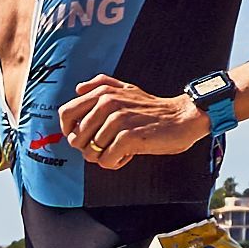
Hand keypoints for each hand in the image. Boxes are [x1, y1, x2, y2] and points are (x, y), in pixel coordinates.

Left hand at [55, 76, 209, 168]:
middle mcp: (107, 103)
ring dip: (103, 157)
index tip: (83, 138)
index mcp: (102, 93)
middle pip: (76, 138)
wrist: (182, 118)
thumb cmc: (152, 108)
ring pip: (90, 152)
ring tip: (120, 150)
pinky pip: (106, 160)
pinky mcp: (128, 137)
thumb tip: (78, 89)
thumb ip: (101, 84)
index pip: (65, 114)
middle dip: (88, 148)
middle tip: (106, 147)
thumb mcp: (126, 88)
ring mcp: (117, 120)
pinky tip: (127, 156)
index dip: (69, 130)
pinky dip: (114, 163)